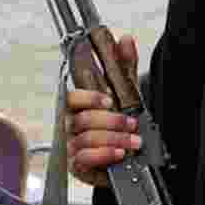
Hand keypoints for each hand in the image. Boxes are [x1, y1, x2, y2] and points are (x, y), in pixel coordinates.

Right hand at [66, 34, 139, 187]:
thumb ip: (124, 67)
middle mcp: (72, 124)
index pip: (72, 97)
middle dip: (112, 121)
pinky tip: (120, 153)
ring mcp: (72, 145)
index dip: (89, 98)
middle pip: (83, 119)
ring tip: (133, 141)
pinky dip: (104, 155)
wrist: (124, 157)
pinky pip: (84, 159)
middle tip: (132, 123)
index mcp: (78, 106)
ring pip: (86, 138)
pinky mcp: (77, 165)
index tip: (109, 101)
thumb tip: (126, 40)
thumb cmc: (117, 123)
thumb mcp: (125, 93)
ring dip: (114, 138)